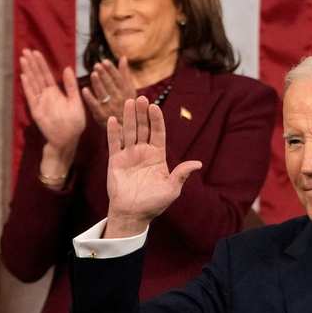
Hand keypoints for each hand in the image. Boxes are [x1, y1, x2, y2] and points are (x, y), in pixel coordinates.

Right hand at [19, 49, 85, 154]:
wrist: (68, 139)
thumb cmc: (74, 123)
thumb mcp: (76, 102)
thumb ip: (71, 86)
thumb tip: (68, 68)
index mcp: (56, 92)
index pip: (47, 74)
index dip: (41, 63)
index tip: (36, 52)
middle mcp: (46, 95)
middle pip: (37, 76)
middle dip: (32, 63)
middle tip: (25, 50)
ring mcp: (40, 102)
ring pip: (33, 83)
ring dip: (28, 71)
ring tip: (23, 59)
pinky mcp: (36, 110)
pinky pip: (31, 96)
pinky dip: (27, 86)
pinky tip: (23, 76)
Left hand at [81, 56, 138, 123]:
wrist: (125, 127)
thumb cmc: (126, 104)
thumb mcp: (129, 90)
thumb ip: (125, 74)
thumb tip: (123, 57)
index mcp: (127, 92)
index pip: (119, 79)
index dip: (111, 70)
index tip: (105, 61)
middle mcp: (120, 99)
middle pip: (111, 85)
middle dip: (104, 75)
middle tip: (97, 65)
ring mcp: (110, 108)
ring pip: (103, 94)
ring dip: (98, 84)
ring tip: (93, 74)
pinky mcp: (101, 115)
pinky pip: (95, 105)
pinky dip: (90, 97)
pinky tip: (84, 89)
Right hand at [104, 96, 202, 237]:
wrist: (133, 214)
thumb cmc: (154, 203)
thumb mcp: (172, 189)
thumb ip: (181, 174)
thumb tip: (198, 163)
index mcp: (158, 156)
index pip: (158, 132)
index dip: (156, 119)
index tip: (155, 106)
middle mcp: (143, 152)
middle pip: (143, 128)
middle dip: (142, 113)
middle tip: (141, 98)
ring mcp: (128, 155)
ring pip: (129, 131)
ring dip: (128, 117)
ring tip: (128, 102)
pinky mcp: (115, 161)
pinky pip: (114, 143)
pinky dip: (113, 132)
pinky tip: (113, 119)